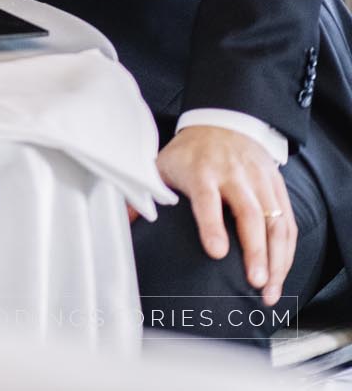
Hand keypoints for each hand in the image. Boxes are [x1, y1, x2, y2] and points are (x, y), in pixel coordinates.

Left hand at [155, 124, 296, 303]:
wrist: (221, 122)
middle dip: (256, 251)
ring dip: (277, 259)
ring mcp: (259, 181)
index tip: (216, 253)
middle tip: (256, 283)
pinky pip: (288, 222)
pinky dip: (287, 251)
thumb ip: (146, 194)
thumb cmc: (189, 153)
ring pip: (276, 222)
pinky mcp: (277, 187)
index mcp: (201, 171)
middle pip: (250, 214)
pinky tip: (281, 273)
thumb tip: (125, 223)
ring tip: (270, 291)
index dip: (212, 226)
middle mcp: (235, 176)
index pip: (207, 200)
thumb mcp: (162, 166)